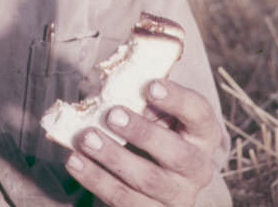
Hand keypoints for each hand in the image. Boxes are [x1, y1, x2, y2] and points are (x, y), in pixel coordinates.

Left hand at [65, 80, 220, 205]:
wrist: (162, 175)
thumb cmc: (155, 127)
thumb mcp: (156, 110)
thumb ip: (141, 96)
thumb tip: (111, 82)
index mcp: (202, 132)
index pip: (198, 112)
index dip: (176, 99)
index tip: (150, 85)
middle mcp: (197, 167)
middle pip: (176, 154)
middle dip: (142, 133)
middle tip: (112, 115)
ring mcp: (177, 195)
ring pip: (147, 181)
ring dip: (112, 158)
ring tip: (85, 138)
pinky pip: (124, 200)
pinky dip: (96, 179)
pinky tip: (75, 160)